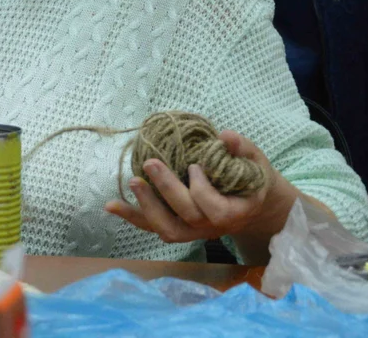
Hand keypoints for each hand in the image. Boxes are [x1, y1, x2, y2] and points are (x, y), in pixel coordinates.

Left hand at [105, 130, 282, 247]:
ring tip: (133, 182)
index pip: (216, 210)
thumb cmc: (252, 179)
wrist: (252, 204)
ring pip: (167, 229)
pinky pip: (153, 226)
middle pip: (186, 217)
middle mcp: (212, 228)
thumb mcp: (256, 161)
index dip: (202, 190)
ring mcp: (193, 231)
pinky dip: (132, 216)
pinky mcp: (177, 227)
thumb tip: (225, 136)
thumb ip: (243, 148)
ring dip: (146, 207)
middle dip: (167, 190)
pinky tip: (111, 205)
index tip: (194, 166)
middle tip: (151, 163)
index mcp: (234, 213)